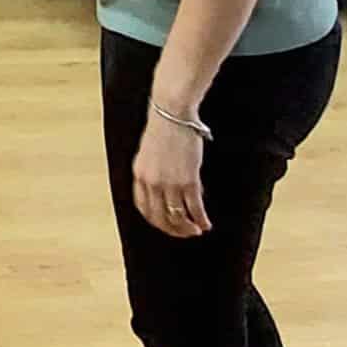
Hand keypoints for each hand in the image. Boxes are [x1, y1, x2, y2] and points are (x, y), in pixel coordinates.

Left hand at [133, 108, 211, 238]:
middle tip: (185, 233)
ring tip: (197, 230)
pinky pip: (194, 207)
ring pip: (177, 216)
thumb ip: (153, 173)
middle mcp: (152, 183)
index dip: (156, 221)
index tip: (166, 226)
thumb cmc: (163, 129)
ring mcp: (169, 183)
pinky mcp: (188, 180)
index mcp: (140, 176)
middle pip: (160, 217)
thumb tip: (165, 190)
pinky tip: (206, 223)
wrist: (173, 113)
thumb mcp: (149, 153)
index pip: (144, 208)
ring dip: (188, 228)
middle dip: (173, 230)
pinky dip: (200, 218)